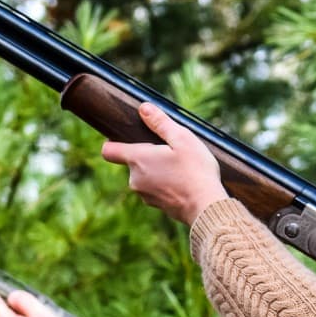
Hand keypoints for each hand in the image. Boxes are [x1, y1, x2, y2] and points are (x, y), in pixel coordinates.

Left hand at [99, 103, 229, 223]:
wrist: (206, 208)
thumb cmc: (195, 171)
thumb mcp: (182, 139)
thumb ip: (160, 122)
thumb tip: (143, 108)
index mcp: (137, 160)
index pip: (108, 150)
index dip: (113, 141)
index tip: (128, 137)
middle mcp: (135, 179)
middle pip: (132, 162)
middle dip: (148, 155)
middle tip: (171, 152)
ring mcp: (145, 195)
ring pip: (145, 176)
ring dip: (158, 170)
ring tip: (181, 168)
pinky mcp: (157, 206)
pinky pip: (156, 189)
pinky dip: (166, 184)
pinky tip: (184, 182)